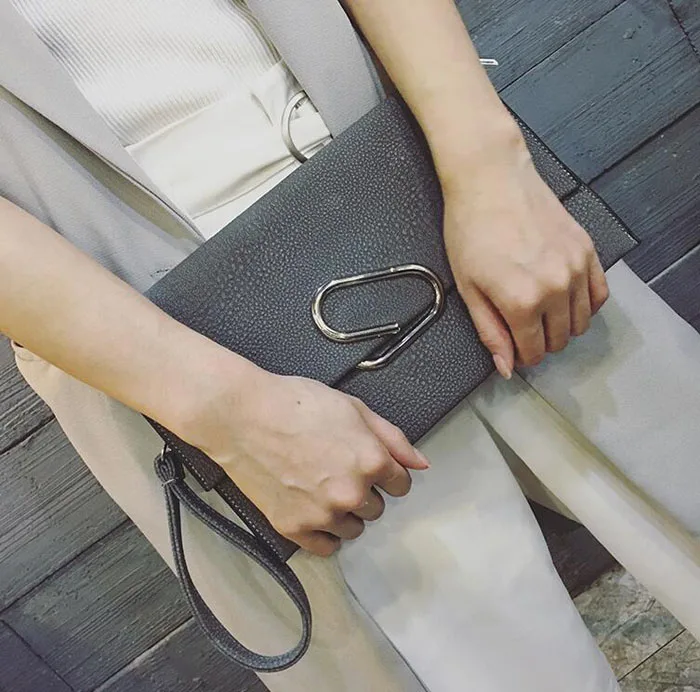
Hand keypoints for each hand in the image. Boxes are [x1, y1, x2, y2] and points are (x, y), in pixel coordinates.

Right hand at [179, 368, 428, 556]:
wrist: (243, 416)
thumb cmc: (295, 404)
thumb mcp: (354, 408)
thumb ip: (393, 438)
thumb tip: (420, 464)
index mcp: (372, 461)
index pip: (401, 485)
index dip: (385, 472)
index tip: (368, 465)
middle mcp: (352, 493)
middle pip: (377, 508)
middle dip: (364, 491)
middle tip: (336, 469)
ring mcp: (323, 514)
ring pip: (353, 529)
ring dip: (344, 513)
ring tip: (319, 486)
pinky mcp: (294, 529)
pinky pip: (325, 548)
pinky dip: (323, 533)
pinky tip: (311, 510)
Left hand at [442, 138, 608, 374]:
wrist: (490, 179)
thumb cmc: (470, 227)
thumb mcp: (469, 288)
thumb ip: (490, 332)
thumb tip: (506, 366)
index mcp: (522, 301)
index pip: (534, 351)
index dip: (521, 356)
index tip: (513, 348)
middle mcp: (556, 287)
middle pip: (560, 340)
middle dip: (541, 343)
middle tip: (523, 329)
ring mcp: (576, 267)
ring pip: (582, 322)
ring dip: (563, 327)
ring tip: (541, 314)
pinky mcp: (586, 250)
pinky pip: (599, 294)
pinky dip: (586, 306)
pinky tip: (566, 301)